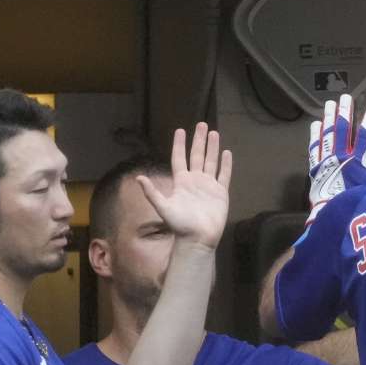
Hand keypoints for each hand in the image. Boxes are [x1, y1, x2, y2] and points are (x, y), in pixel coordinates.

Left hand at [137, 122, 231, 249]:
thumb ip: (152, 193)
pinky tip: (226, 153)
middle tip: (201, 124)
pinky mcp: (221, 193)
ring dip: (212, 148)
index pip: (180, 158)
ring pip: (211, 162)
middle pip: (197, 156)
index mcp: (181, 182)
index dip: (179, 145)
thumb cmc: (180, 225)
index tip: (180, 130)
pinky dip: (226, 164)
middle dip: (199, 140)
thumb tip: (139, 178)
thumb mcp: (163, 208)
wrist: (198, 239)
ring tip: (214, 133)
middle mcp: (195, 181)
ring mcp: (209, 186)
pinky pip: (224, 175)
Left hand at [307, 93, 365, 223]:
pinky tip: (315, 123)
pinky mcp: (315, 167)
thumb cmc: (355, 202)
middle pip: (343, 129)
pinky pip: (314, 147)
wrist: (331, 215)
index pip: (365, 135)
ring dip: (329, 118)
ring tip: (330, 103)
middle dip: (345, 112)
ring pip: (328, 134)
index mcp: (357, 161)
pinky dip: (315, 135)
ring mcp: (326, 160)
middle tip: (345, 97)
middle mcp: (341, 156)